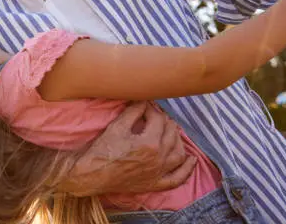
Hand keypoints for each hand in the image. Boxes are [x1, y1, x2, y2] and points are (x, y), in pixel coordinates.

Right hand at [56, 102, 196, 196]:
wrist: (93, 174)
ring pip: (178, 153)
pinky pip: (178, 178)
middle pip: (171, 134)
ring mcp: (159, 173)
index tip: (144, 106)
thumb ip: (133, 111)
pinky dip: (187, 169)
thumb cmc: (103, 150)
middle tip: (155, 115)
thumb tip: (144, 100)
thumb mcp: (117, 126)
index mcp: (150, 143)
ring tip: (171, 130)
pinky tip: (192, 159)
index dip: (151, 109)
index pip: (158, 120)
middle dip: (164, 121)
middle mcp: (159, 158)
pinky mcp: (155, 184)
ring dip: (178, 139)